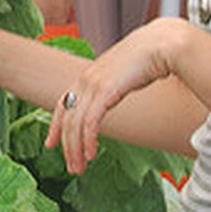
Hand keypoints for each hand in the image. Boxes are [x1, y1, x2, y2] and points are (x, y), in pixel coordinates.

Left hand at [49, 25, 174, 172]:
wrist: (159, 44)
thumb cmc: (145, 58)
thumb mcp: (120, 75)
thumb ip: (111, 87)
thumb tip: (112, 98)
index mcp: (86, 77)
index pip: (62, 106)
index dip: (55, 127)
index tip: (51, 144)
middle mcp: (84, 81)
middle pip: (66, 120)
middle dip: (66, 147)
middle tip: (71, 167)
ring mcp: (93, 85)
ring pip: (75, 124)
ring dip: (76, 149)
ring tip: (80, 167)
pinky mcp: (105, 91)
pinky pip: (89, 122)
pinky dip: (87, 140)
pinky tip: (91, 153)